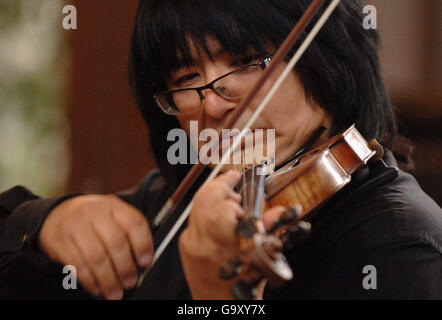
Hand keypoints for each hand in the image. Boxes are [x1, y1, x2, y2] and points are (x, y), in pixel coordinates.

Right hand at [38, 194, 152, 299]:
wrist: (56, 213)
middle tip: (131, 282)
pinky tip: (97, 288)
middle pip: (116, 243)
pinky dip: (90, 281)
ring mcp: (76, 226)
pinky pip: (78, 265)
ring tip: (115, 292)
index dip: (143, 245)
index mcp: (113, 206)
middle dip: (126, 268)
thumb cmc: (92, 219)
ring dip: (109, 280)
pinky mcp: (60, 241)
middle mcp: (95, 212)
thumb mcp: (111, 215)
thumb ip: (127, 232)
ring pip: (97, 258)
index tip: (146, 262)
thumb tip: (143, 260)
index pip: (134, 223)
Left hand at [178, 170, 284, 298]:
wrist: (218, 308)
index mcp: (225, 246)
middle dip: (220, 183)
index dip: (235, 192)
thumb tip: (281, 211)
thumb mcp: (263, 261)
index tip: (242, 181)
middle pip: (204, 197)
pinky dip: (206, 210)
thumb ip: (269, 232)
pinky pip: (193, 218)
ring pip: (196, 204)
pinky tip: (219, 216)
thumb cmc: (241, 289)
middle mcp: (203, 242)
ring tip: (230, 199)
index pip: (224, 207)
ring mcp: (190, 243)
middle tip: (233, 180)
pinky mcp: (184, 244)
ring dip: (213, 195)